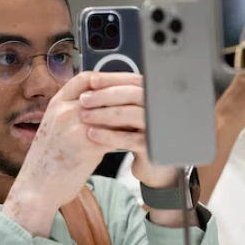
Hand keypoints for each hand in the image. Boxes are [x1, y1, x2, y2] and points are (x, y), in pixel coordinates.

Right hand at [4, 72, 145, 235]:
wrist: (36, 188)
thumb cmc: (47, 160)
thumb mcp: (54, 127)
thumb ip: (73, 112)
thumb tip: (102, 104)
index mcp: (57, 104)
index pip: (86, 79)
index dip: (108, 78)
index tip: (124, 82)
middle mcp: (64, 112)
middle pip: (104, 93)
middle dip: (126, 94)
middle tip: (143, 97)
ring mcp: (75, 128)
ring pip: (112, 113)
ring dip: (130, 115)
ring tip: (144, 117)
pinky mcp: (87, 147)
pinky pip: (115, 135)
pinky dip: (127, 136)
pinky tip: (136, 138)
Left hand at [78, 73, 176, 188]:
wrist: (155, 165)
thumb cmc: (140, 135)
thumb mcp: (131, 113)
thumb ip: (120, 98)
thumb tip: (92, 81)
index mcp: (154, 96)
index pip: (134, 80)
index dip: (112, 79)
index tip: (92, 80)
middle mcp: (160, 108)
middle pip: (134, 94)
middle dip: (105, 95)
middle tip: (84, 99)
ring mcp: (159, 127)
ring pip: (132, 114)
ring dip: (105, 113)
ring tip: (84, 116)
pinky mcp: (153, 147)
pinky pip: (130, 139)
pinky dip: (109, 135)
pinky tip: (92, 134)